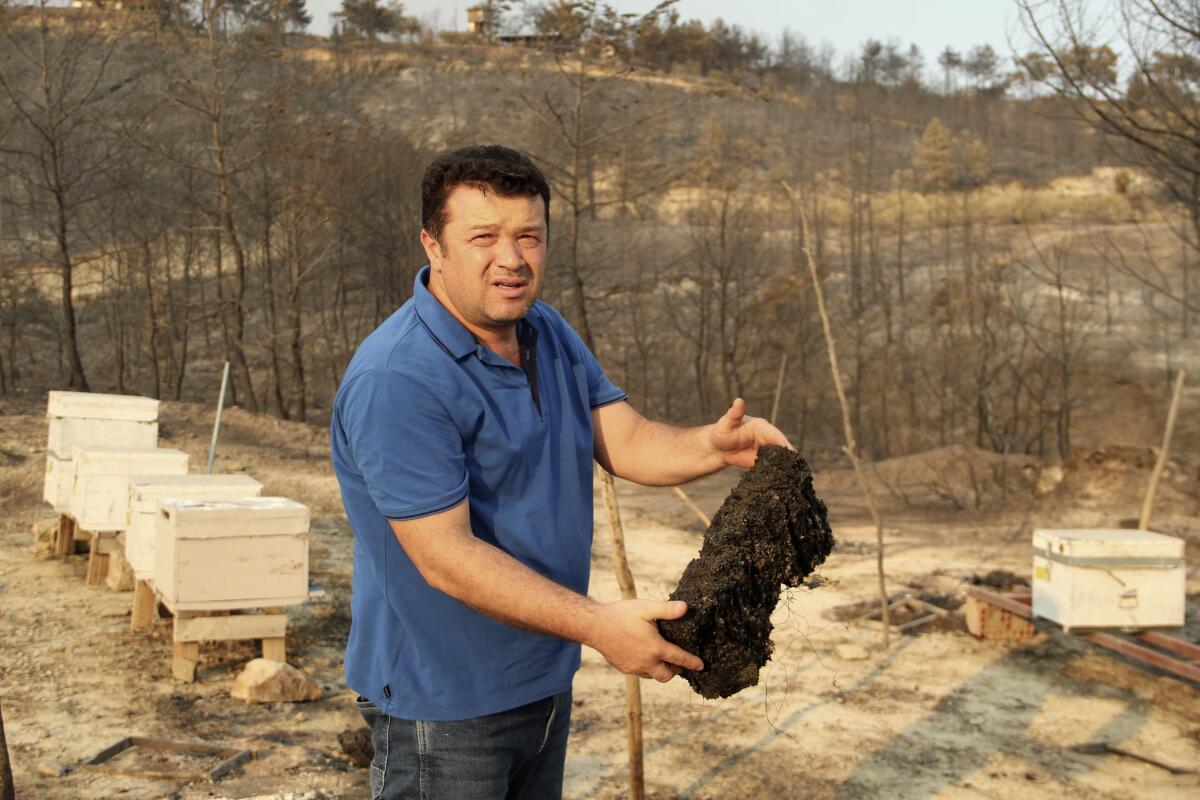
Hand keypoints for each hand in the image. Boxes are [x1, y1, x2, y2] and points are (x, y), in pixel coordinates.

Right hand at [588, 599, 703, 681]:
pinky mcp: (624, 668)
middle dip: (676, 670)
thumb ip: (666, 609)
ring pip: (653, 676)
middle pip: (667, 675)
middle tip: (679, 661)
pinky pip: (641, 673)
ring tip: (663, 659)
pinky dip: (647, 668)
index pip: (679, 658)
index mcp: (655, 648)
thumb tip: (685, 607)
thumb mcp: (645, 608)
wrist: (595, 626)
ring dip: (661, 669)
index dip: (692, 662)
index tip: (701, 665)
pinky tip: (645, 656)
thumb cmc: (621, 615)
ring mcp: (634, 667)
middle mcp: (646, 662)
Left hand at [708, 397, 792, 468]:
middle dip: (789, 457)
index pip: (775, 434)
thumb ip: (734, 414)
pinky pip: (772, 467)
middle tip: (796, 467)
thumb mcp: (726, 423)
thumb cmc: (722, 431)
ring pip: (779, 458)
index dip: (783, 443)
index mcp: (762, 427)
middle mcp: (767, 438)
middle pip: (781, 448)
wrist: (717, 448)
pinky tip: (781, 481)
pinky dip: (777, 473)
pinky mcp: (762, 462)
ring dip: (785, 466)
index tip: (791, 452)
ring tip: (792, 475)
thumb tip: (738, 400)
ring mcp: (766, 451)